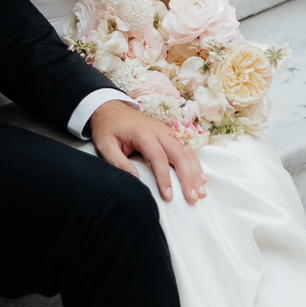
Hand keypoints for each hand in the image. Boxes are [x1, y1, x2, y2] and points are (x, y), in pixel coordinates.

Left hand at [88, 100, 205, 203]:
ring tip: (200, 192)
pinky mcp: (170, 134)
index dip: (165, 178)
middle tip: (193, 198)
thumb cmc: (107, 128)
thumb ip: (118, 162)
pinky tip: (200, 178)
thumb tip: (136, 180)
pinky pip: (187, 148)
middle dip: (188, 177)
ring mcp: (167, 131)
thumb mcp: (105, 145)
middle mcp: (159, 130)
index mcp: (143, 133)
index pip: (158, 157)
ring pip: (187, 151)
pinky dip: (195, 163)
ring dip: (196, 172)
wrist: (110, 108)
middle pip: (179, 154)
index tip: (168, 196)